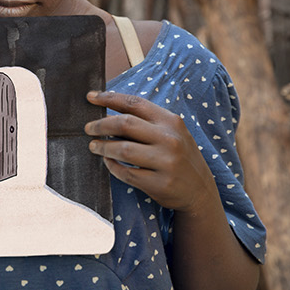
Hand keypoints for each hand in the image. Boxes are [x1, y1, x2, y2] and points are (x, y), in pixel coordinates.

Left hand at [84, 90, 220, 212]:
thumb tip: (109, 114)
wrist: (201, 191)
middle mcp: (170, 139)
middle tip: (88, 128)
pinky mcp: (160, 184)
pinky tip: (108, 162)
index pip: (134, 103)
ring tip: (93, 146)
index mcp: (171, 121)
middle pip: (125, 124)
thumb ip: (147, 123)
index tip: (90, 98)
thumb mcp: (172, 133)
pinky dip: (112, 166)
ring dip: (103, 146)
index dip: (109, 98)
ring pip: (123, 149)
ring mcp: (166, 162)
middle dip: (101, 124)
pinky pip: (127, 173)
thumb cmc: (180, 157)